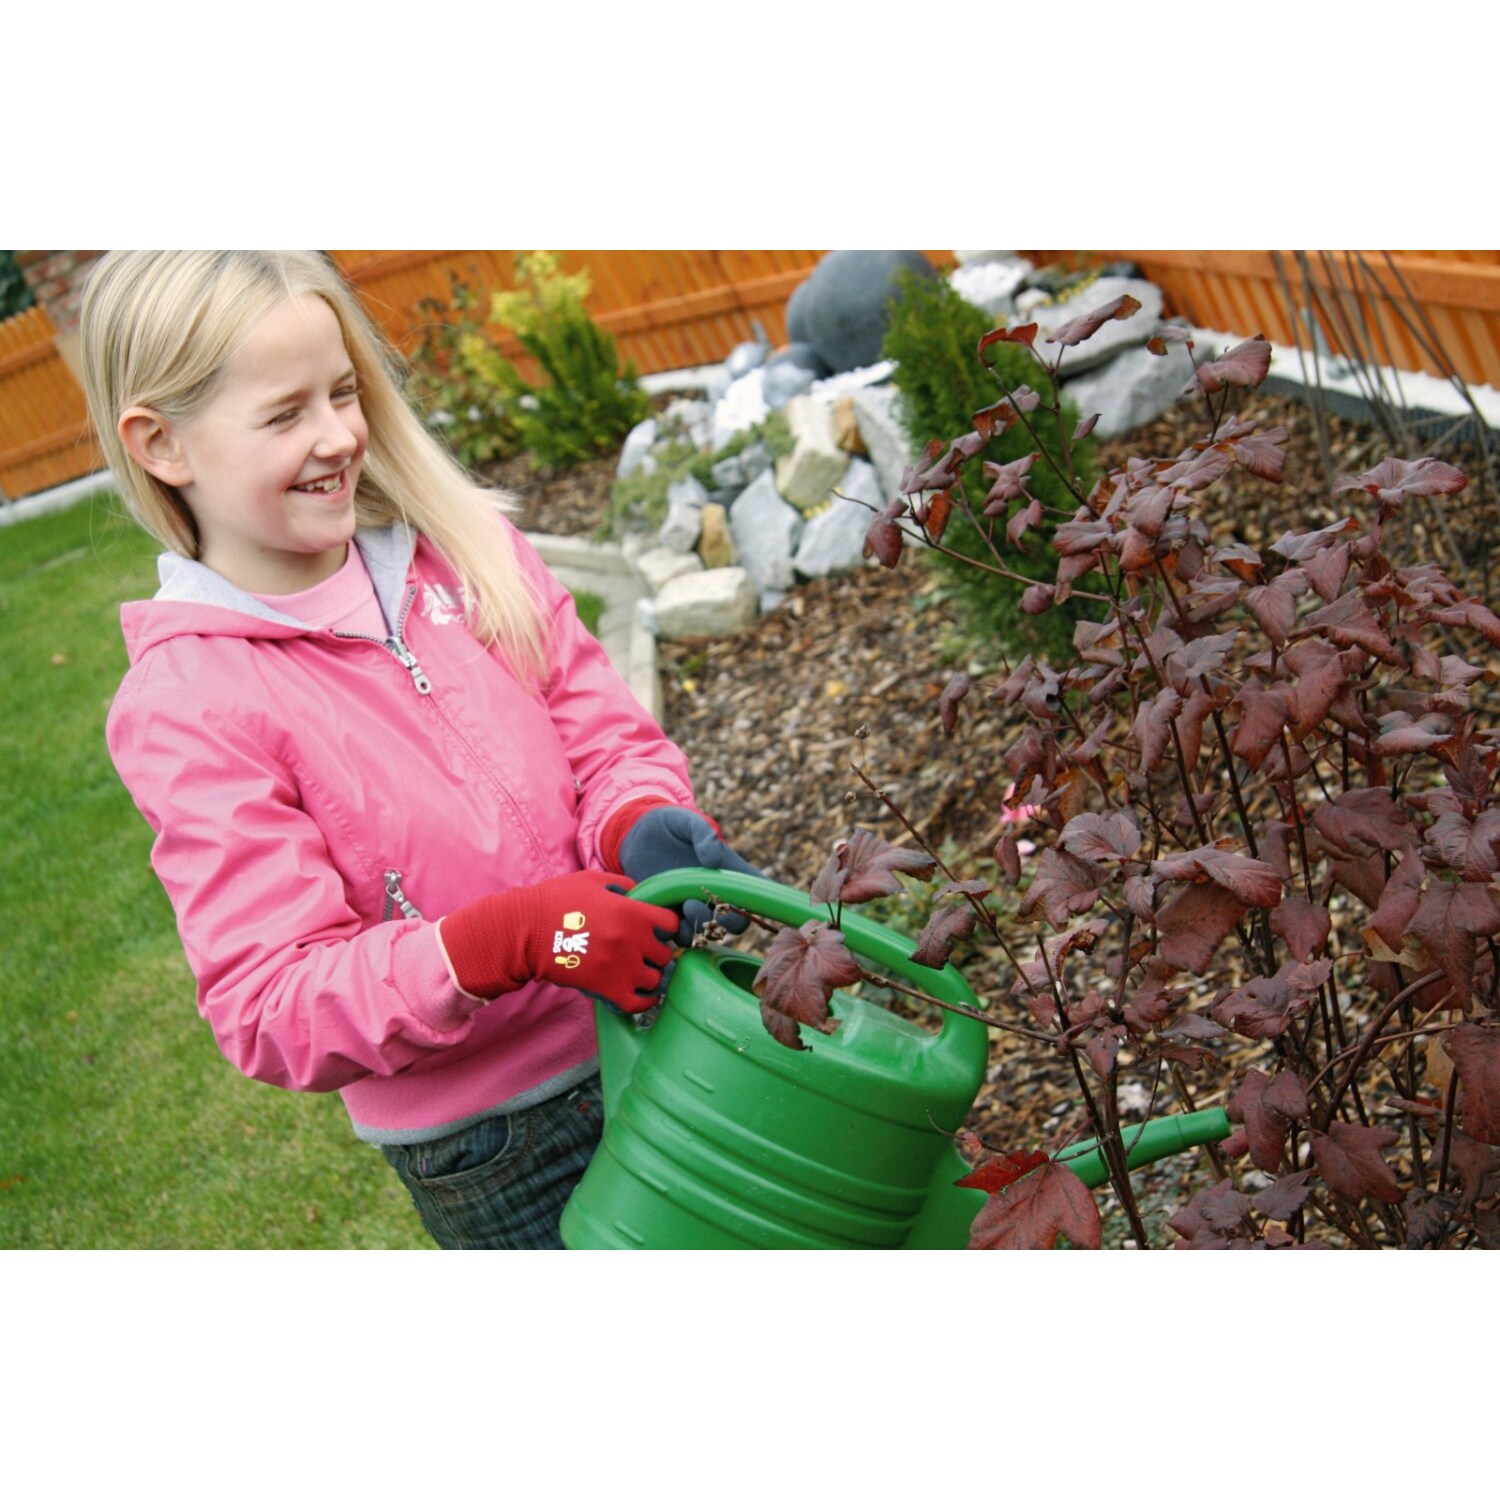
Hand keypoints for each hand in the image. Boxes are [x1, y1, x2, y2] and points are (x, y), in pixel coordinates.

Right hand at [438, 870, 677, 1014]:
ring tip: (639, 973)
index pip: (672, 924)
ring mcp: (622, 966)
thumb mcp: (592, 881)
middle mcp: (633, 939)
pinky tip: (640, 995)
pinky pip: (640, 1003)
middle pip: (666, 954)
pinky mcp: (608, 989)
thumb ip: (622, 885)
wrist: (526, 931)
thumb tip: (639, 893)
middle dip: (657, 953)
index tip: (658, 931)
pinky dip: (644, 1001)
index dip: (667, 928)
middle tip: (645, 954)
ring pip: (656, 979)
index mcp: (632, 911)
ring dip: (650, 977)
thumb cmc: (555, 901)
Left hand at [616, 806, 761, 944]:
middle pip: (737, 923)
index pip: (760, 890)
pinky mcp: (671, 916)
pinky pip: (680, 936)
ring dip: (699, 930)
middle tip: (699, 902)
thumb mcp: (687, 821)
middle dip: (726, 922)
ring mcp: (694, 908)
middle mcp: (716, 895)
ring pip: (708, 935)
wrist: (636, 834)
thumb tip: (714, 859)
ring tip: (683, 907)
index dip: (766, 901)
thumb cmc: (670, 824)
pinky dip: (675, 932)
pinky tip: (664, 912)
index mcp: (730, 872)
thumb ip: (703, 833)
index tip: (749, 898)